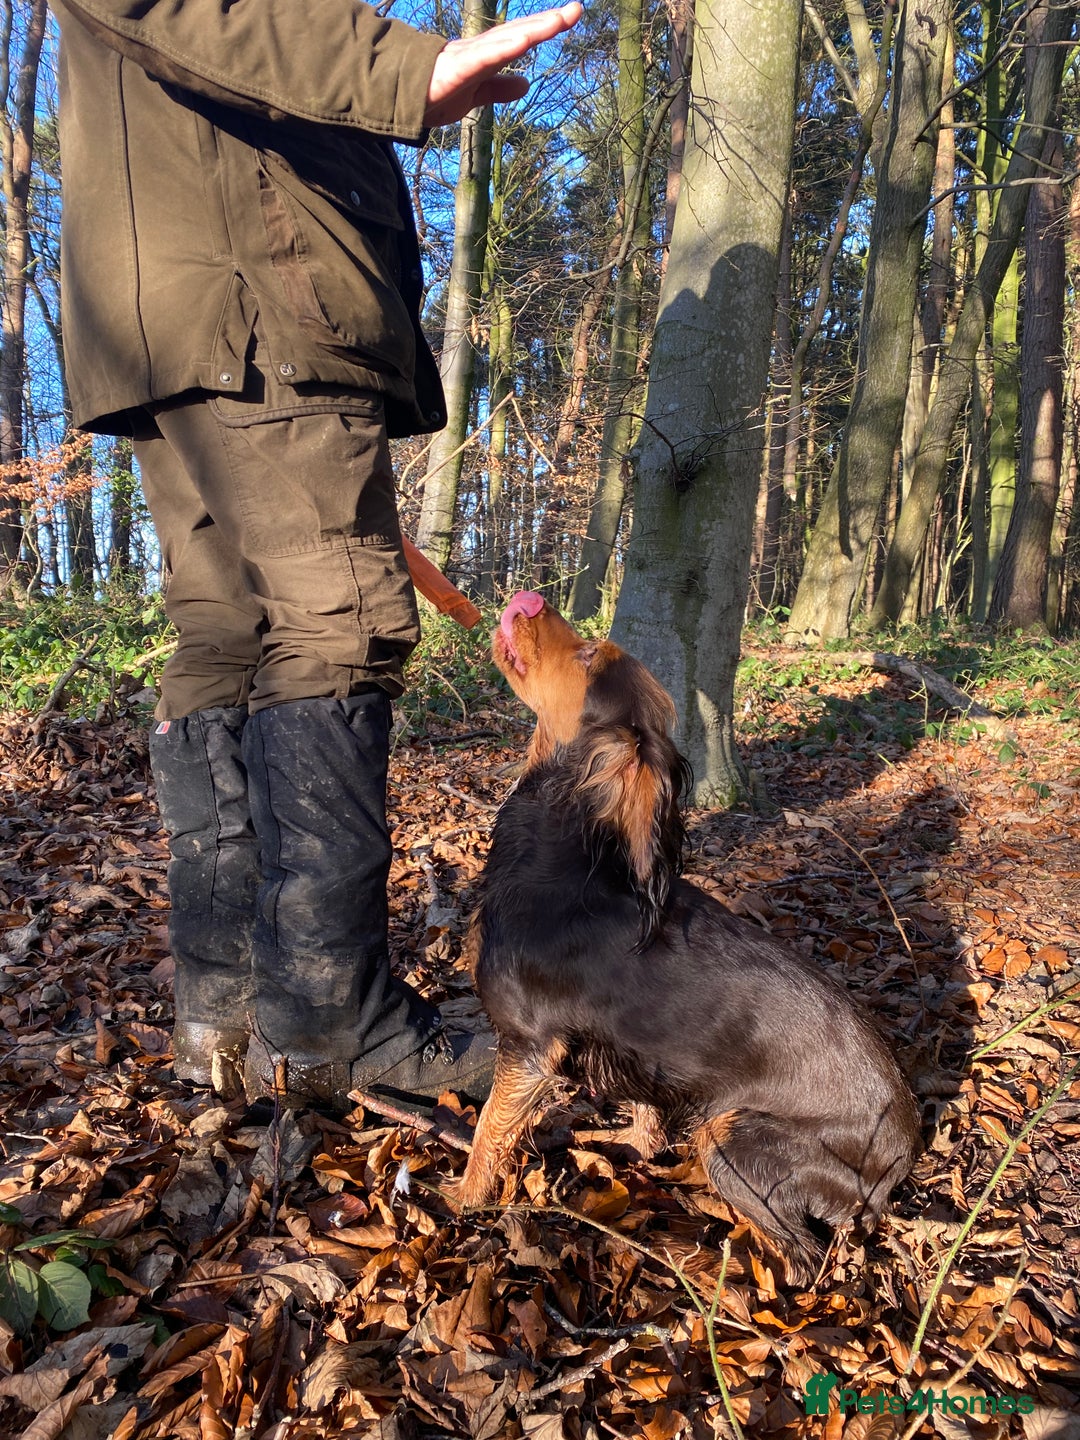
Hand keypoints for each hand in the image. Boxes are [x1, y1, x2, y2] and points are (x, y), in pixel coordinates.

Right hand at [423, 2, 582, 128]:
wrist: (401, 97)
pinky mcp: (458, 68)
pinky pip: (485, 57)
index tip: (571, 14)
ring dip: (534, 30)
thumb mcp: (476, 94)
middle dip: (548, 21)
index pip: (522, 36)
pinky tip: (525, 41)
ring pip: (507, 39)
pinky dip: (505, 48)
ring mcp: (470, 56)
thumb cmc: (435, 92)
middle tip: (576, 9)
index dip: (546, 26)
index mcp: (488, 55)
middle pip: (520, 31)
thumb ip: (499, 87)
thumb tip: (526, 82)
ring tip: (560, 21)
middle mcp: (482, 48)